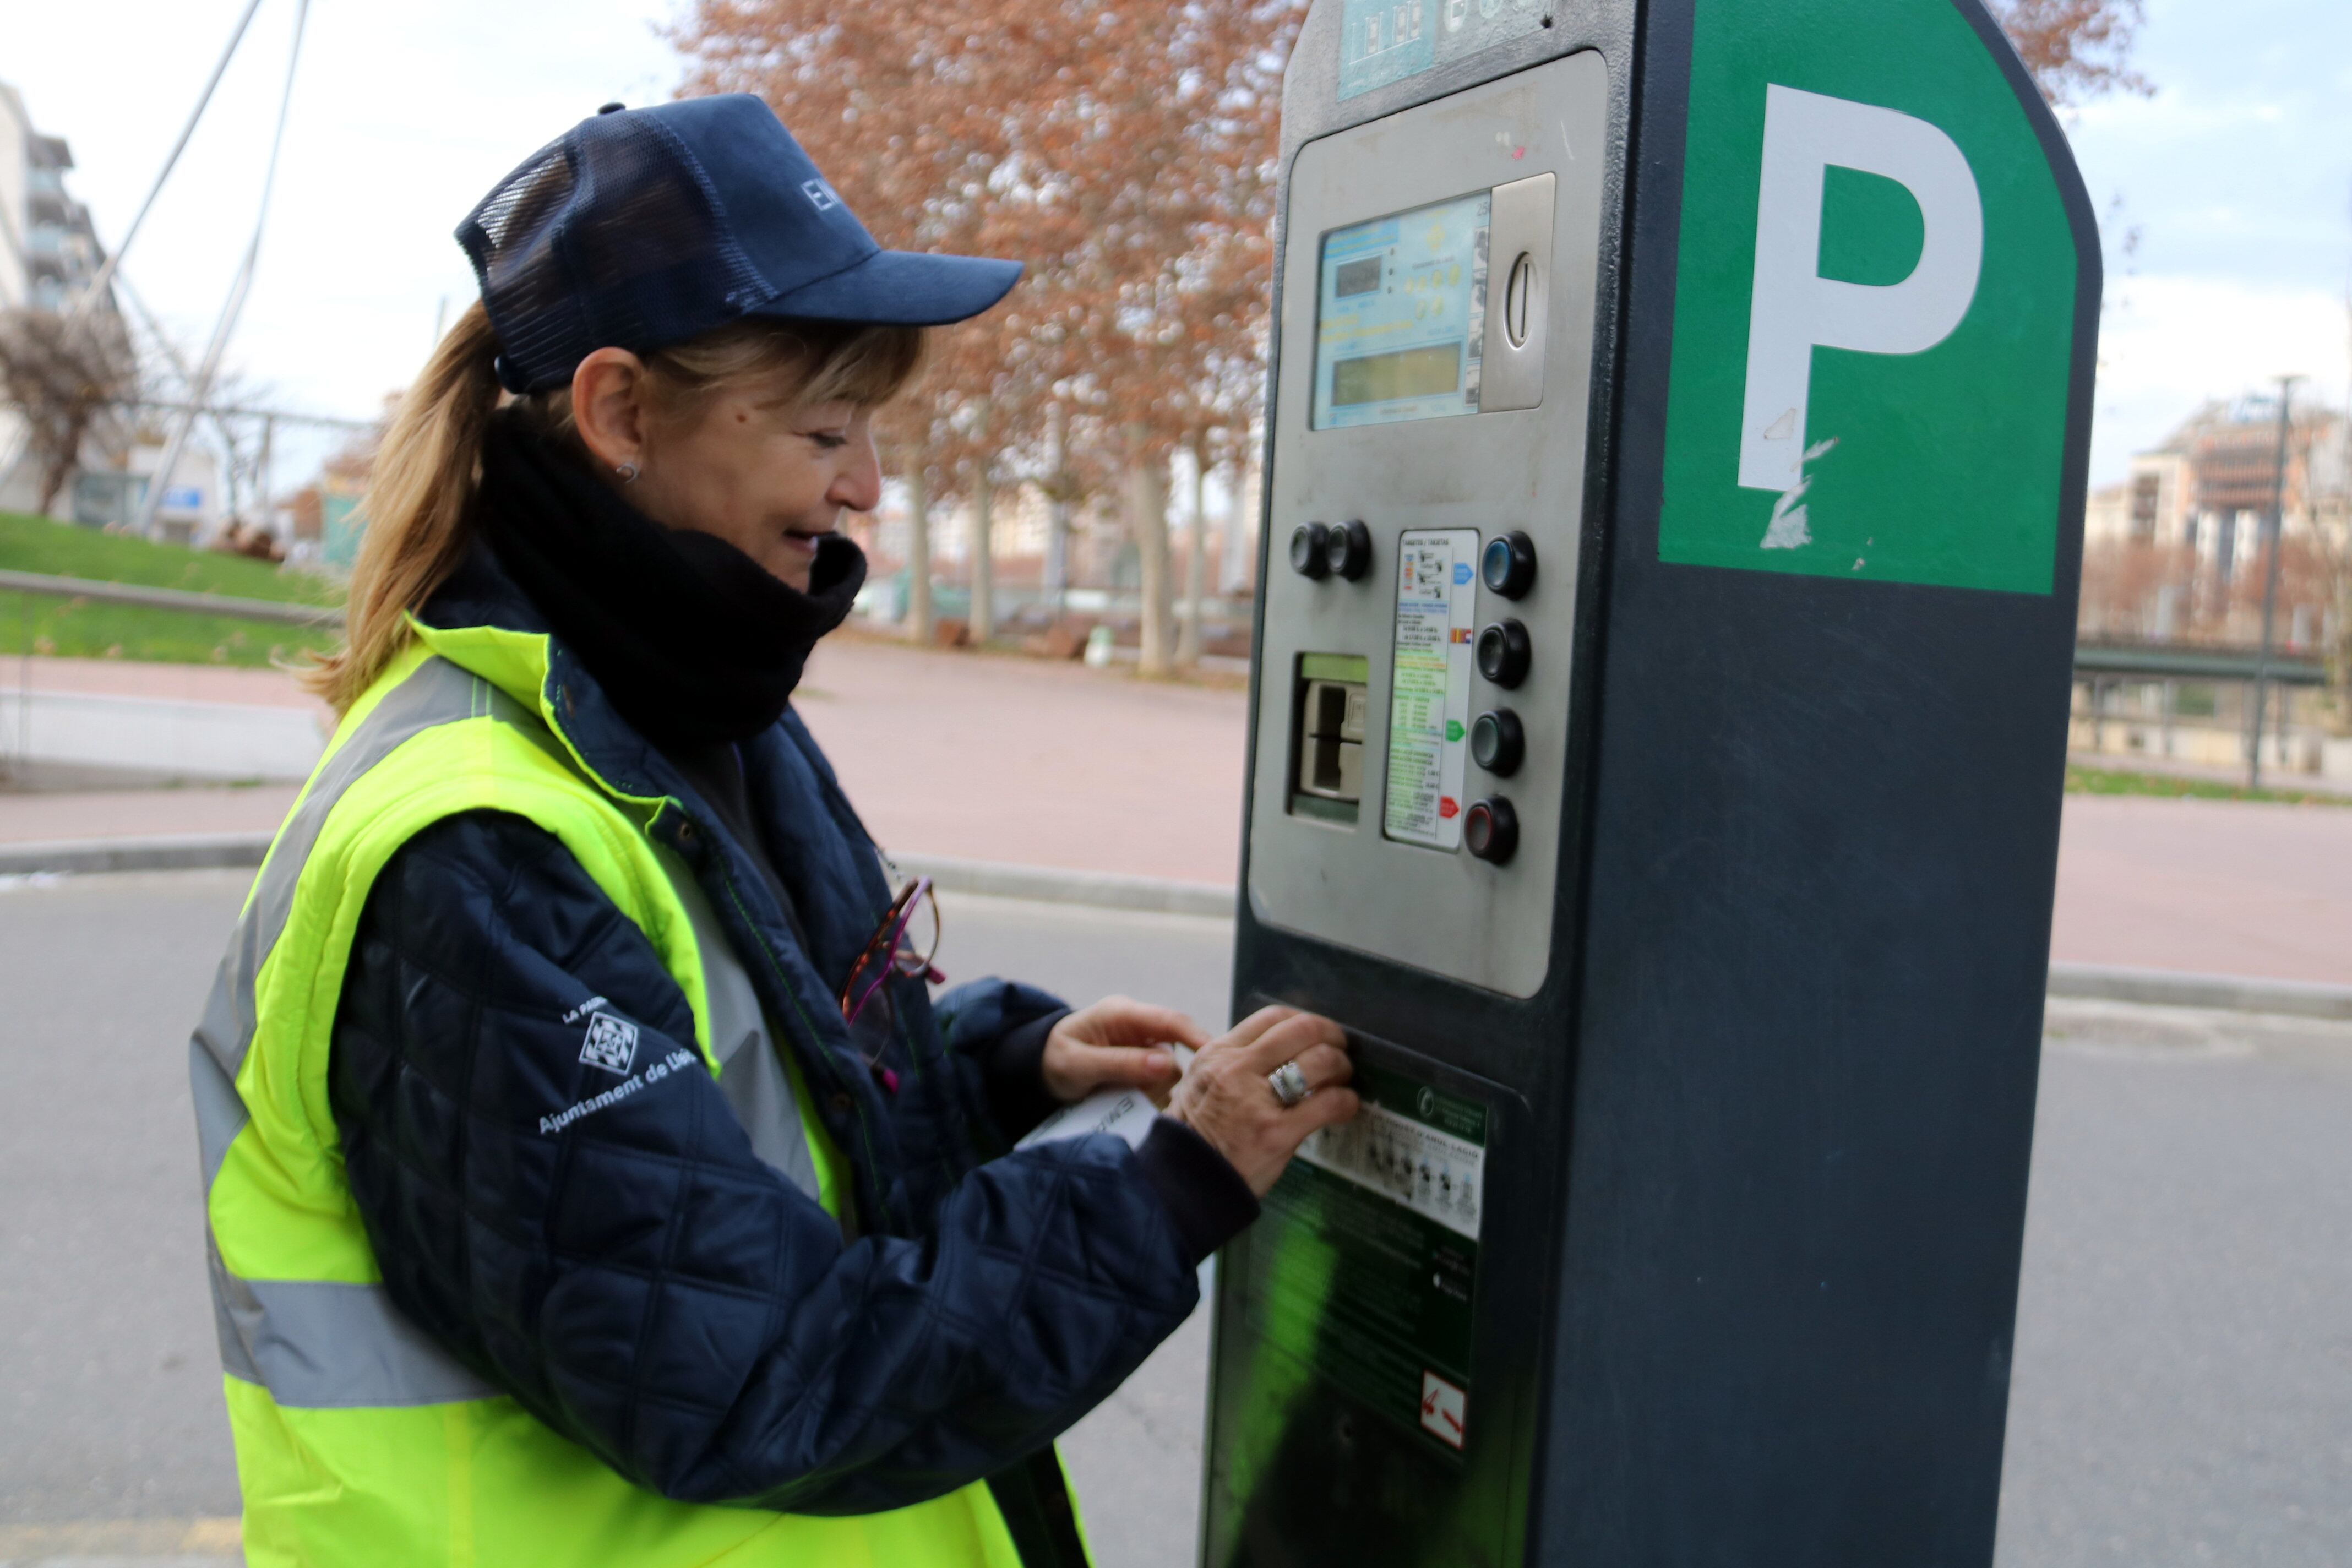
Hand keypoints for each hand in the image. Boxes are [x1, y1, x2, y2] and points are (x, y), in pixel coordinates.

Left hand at [1040, 996, 1211, 1107]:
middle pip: (1176, 1051)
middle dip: (1166, 1076)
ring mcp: (1142, 1048)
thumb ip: (1120, 1063)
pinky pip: (1159, 1083)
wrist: (1037, 1068)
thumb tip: (1167, 1065)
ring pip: (1169, 1072)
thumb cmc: (1053, 1059)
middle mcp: (1139, 1028)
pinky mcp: (1142, 1067)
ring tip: (1124, 1100)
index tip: (1218, 1059)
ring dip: (1153, 1091)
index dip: (1197, 1038)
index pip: (1171, 1021)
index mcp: (1123, 1014)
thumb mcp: (1078, 1064)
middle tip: (1148, 1097)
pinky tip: (1132, 1103)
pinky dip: (1150, 1096)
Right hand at [1167, 1006, 1357, 1196]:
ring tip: (1343, 1080)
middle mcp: (1235, 1069)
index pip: (1272, 1017)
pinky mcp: (1276, 1132)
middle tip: (1340, 1053)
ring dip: (1342, 1067)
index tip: (1318, 1034)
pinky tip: (1345, 1108)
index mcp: (1218, 1054)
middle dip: (1331, 1037)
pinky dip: (1346, 1102)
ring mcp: (1256, 1100)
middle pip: (1303, 1030)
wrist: (1183, 1184)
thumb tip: (1281, 1051)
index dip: (1305, 1021)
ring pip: (1321, 1060)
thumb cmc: (1196, 1137)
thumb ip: (1234, 1063)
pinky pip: (1328, 1103)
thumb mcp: (1201, 1084)